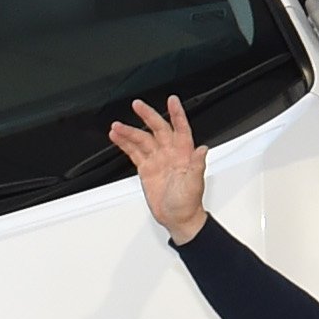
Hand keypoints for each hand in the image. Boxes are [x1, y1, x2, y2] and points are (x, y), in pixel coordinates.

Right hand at [106, 96, 210, 242]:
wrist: (178, 219)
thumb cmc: (189, 204)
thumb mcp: (195, 184)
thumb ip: (197, 166)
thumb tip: (203, 150)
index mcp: (184, 154)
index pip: (181, 129)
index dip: (177, 114)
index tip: (172, 100)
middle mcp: (170, 154)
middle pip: (158, 129)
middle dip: (148, 116)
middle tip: (137, 105)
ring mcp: (157, 160)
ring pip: (142, 140)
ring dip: (130, 132)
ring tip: (117, 126)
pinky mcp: (146, 169)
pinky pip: (134, 152)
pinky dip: (125, 144)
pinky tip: (116, 137)